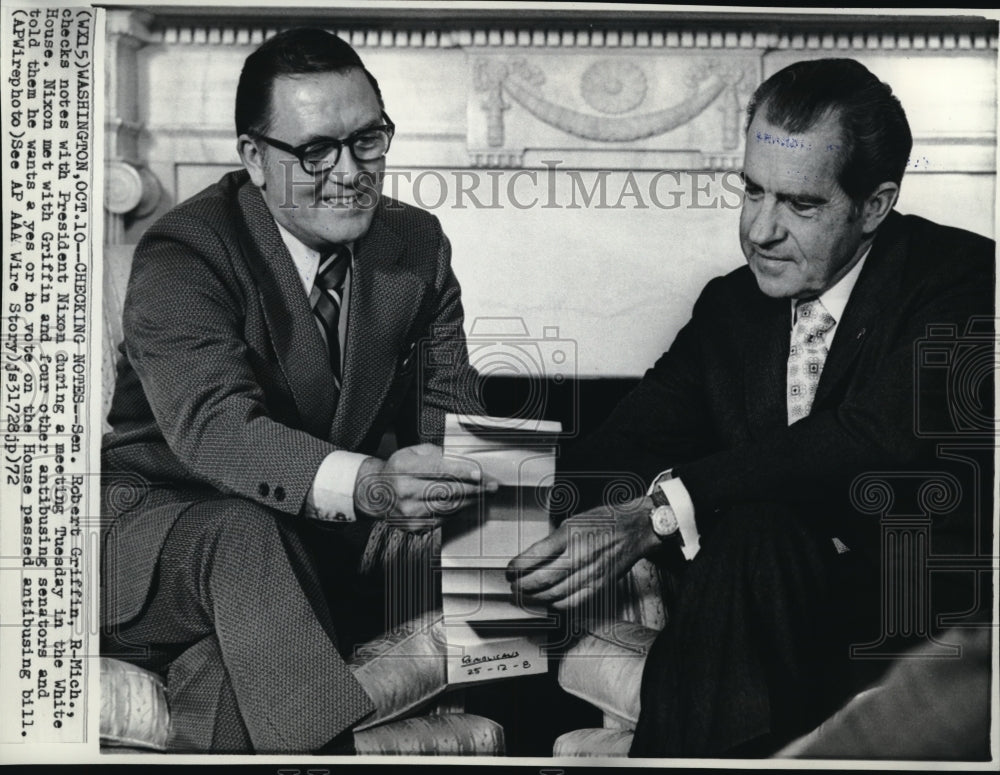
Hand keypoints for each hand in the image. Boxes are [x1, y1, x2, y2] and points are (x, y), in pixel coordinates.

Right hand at [354, 443, 497, 529]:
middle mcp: (406, 491)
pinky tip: (465, 504)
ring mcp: (410, 511)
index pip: (438, 470)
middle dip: (474, 488)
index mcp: (405, 468)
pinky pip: (443, 519)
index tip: (479, 474)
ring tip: (483, 494)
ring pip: (448, 507)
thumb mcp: (411, 452)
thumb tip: (460, 461)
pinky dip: (456, 511)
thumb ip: (435, 454)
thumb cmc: (396, 469)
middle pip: (447, 490)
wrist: (375, 493)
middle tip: (491, 486)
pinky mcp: (414, 526)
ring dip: (469, 501)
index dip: (462, 472)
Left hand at [506, 496, 662, 610]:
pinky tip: (549, 600)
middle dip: (523, 585)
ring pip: (556, 593)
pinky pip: (573, 601)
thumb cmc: (604, 522)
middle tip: (513, 585)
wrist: (634, 529)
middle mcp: (580, 554)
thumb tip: (530, 558)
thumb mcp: (572, 521)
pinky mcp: (599, 585)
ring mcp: (591, 572)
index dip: (517, 567)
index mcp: (570, 534)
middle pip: (543, 578)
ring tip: (527, 594)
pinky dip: (556, 603)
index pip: (535, 555)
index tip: (509, 571)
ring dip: (536, 597)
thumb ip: (552, 541)